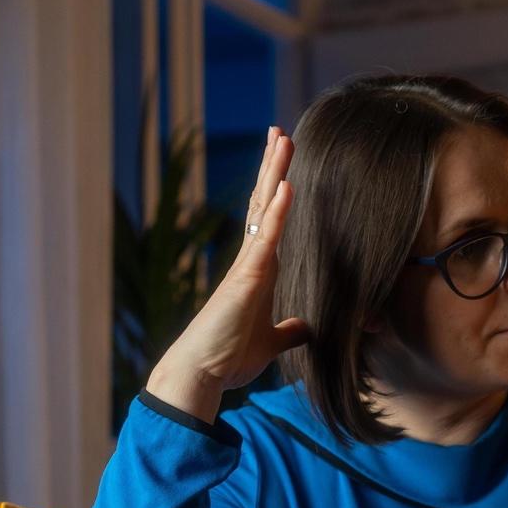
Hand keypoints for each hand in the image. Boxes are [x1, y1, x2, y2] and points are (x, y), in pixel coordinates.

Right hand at [147, 127, 311, 419]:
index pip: (271, 221)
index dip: (278, 191)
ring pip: (264, 210)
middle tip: (280, 132)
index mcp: (259, 272)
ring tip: (282, 138)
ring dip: (274, 173)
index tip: (285, 164)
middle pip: (265, 203)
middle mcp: (251, 261)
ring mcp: (247, 266)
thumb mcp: (271, 343)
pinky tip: (288, 185)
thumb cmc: (229, 358)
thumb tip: (306, 328)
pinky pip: (266, 239)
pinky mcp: (246, 278)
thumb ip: (289, 332)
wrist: (202, 375)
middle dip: (273, 168)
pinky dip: (279, 212)